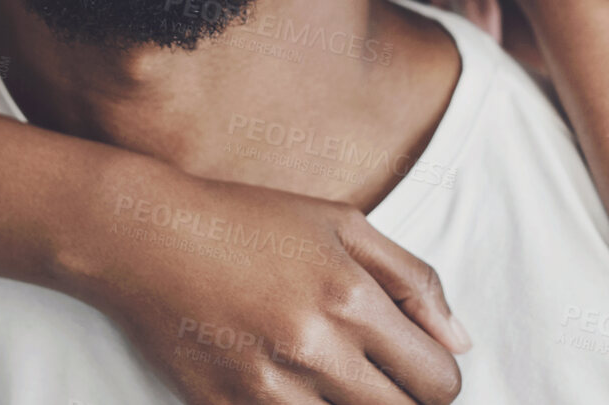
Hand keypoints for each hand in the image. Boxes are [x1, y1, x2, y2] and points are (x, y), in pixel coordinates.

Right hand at [71, 159, 469, 403]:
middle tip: (383, 378)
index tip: (419, 365)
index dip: (439, 378)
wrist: (147, 239)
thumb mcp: (342, 223)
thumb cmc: (249, 221)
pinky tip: (294, 385)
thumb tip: (462, 341)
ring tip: (336, 378)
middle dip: (406, 403)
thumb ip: (412, 280)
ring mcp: (267, 390)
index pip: (438, 382)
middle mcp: (314, 350)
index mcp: (350, 299)